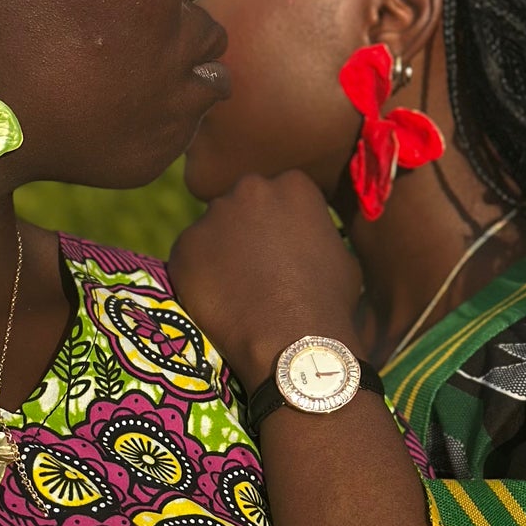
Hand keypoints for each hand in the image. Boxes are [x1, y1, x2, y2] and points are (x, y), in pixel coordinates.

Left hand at [168, 171, 361, 388]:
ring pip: (215, 228)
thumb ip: (316, 232)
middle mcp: (250, 188)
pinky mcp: (185, 245)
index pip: (281, 193)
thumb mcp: (341, 254)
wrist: (293, 340)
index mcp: (293, 185)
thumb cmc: (328, 301)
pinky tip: (217, 299)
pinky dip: (199, 273)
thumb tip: (308, 237)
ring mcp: (214, 215)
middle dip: (247, 227)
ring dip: (222, 249)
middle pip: (244, 202)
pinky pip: (190, 255)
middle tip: (256, 265)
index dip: (280, 222)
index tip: (282, 247)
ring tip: (236, 287)